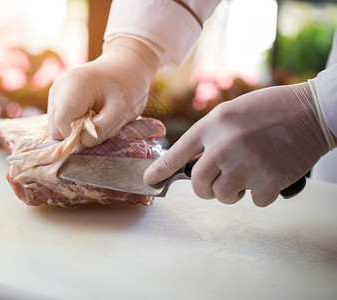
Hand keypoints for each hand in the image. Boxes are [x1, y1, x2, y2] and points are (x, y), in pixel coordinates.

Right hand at [48, 37, 159, 146]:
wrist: (127, 65)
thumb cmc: (128, 86)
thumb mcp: (123, 110)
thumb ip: (103, 128)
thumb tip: (82, 142)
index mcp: (75, 85)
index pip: (63, 122)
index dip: (78, 135)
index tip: (98, 132)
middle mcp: (59, 86)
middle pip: (56, 126)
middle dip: (76, 133)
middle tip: (99, 124)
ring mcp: (56, 91)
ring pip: (56, 125)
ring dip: (75, 129)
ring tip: (95, 117)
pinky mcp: (57, 96)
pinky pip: (59, 120)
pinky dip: (73, 123)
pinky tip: (89, 114)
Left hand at [144, 82, 333, 205]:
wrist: (311, 111)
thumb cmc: (271, 109)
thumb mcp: (231, 112)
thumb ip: (211, 134)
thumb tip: (196, 160)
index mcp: (213, 126)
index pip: (178, 153)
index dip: (160, 169)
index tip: (148, 180)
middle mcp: (224, 145)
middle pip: (199, 183)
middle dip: (205, 188)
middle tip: (217, 183)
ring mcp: (245, 165)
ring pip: (223, 196)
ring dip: (232, 192)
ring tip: (247, 175)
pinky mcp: (268, 181)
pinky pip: (254, 201)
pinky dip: (260, 193)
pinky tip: (270, 175)